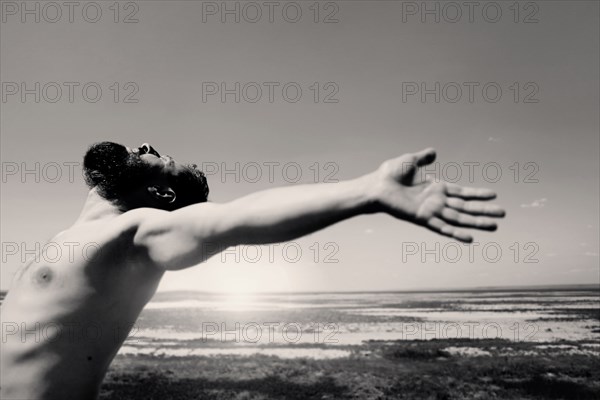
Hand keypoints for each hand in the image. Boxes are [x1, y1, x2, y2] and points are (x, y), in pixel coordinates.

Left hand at [373, 148, 505, 241]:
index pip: (462, 193)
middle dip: (484, 211)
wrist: (376, 185)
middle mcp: (436, 201)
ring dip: (477, 223)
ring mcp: (431, 211)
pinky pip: (442, 228)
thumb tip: (434, 151)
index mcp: (436, 188)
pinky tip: (470, 238)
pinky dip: (456, 234)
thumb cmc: (390, 174)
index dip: (478, 194)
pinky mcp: (423, 219)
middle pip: (466, 207)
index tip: (494, 195)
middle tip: (503, 214)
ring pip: (459, 218)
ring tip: (495, 226)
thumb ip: (424, 158)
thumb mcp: (411, 161)